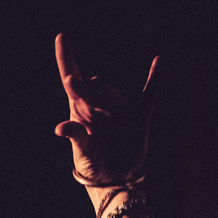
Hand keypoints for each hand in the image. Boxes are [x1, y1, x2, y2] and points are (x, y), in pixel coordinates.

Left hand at [54, 35, 160, 185]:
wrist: (116, 179)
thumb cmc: (93, 165)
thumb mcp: (83, 153)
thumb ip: (76, 137)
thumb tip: (59, 128)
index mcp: (80, 110)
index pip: (72, 79)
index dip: (66, 58)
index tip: (60, 37)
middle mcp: (99, 104)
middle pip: (93, 87)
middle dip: (88, 95)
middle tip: (87, 106)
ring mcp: (119, 109)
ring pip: (115, 97)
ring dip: (112, 114)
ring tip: (113, 131)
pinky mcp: (139, 117)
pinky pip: (148, 95)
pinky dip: (154, 79)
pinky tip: (158, 61)